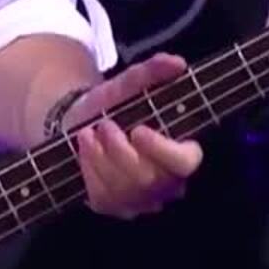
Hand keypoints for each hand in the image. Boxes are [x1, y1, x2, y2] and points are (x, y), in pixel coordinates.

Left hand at [61, 54, 202, 218]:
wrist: (82, 122)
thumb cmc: (114, 105)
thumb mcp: (128, 84)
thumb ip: (152, 72)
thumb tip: (176, 62)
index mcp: (180, 153)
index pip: (186, 162)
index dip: (163, 150)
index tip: (139, 130)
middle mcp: (166, 183)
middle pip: (150, 179)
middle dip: (121, 150)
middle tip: (106, 124)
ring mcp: (140, 199)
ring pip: (125, 189)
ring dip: (102, 157)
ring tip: (90, 132)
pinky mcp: (114, 206)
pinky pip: (102, 196)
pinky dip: (89, 168)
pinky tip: (85, 148)